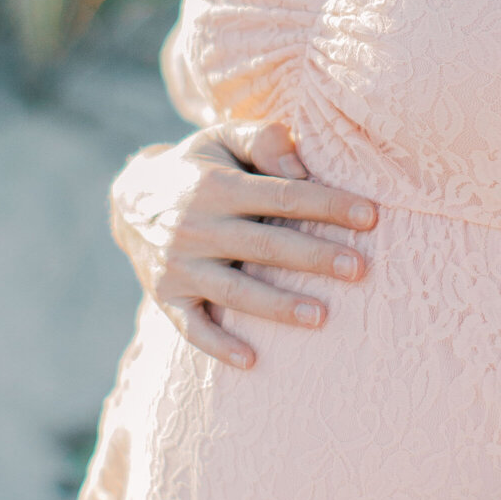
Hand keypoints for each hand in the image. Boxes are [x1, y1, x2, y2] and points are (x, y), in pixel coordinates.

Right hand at [108, 123, 376, 369]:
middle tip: (359, 269)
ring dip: (277, 306)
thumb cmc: (198, 167)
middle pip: (265, 246)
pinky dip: (218, 345)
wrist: (129, 200)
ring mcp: (179, 265)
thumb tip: (300, 164)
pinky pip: (192, 327)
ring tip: (321, 317)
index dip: (328, 204)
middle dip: (314, 257)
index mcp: (218, 186)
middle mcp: (197, 227)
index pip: (284, 196)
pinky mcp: (166, 296)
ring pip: (235, 291)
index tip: (371, 217)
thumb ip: (262, 140)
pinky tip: (252, 360)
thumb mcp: (222, 139)